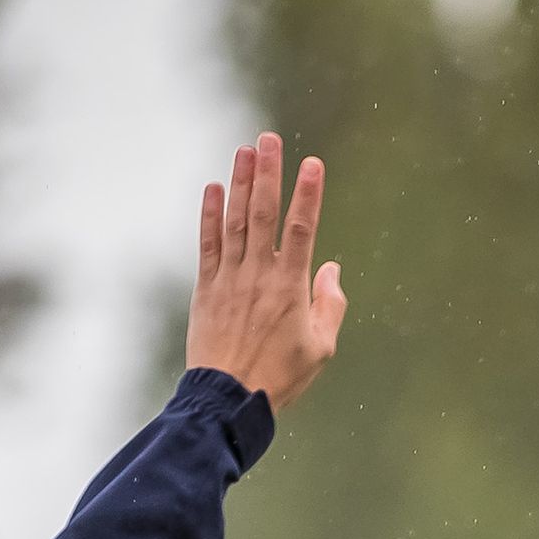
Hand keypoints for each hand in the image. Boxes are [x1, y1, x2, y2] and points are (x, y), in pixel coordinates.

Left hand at [184, 134, 345, 411]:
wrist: (228, 399)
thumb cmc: (280, 377)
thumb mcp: (320, 348)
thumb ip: (330, 304)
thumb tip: (331, 268)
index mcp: (291, 287)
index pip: (302, 229)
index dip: (308, 194)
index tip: (313, 163)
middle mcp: (259, 274)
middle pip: (263, 213)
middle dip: (267, 173)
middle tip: (269, 138)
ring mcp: (230, 279)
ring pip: (235, 221)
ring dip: (239, 183)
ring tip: (244, 150)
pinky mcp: (206, 288)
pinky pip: (207, 244)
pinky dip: (209, 215)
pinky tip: (213, 188)